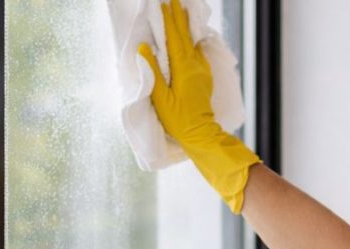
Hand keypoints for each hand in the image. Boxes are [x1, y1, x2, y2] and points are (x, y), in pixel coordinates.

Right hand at [137, 0, 217, 147]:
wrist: (201, 134)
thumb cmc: (178, 120)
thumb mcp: (161, 98)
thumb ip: (153, 71)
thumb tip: (144, 47)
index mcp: (184, 69)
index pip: (175, 39)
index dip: (169, 20)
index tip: (164, 4)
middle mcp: (196, 66)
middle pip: (186, 37)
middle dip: (179, 17)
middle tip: (175, 0)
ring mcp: (202, 71)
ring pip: (193, 43)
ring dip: (186, 27)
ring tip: (183, 12)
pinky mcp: (204, 77)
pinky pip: (198, 53)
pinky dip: (192, 41)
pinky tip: (191, 39)